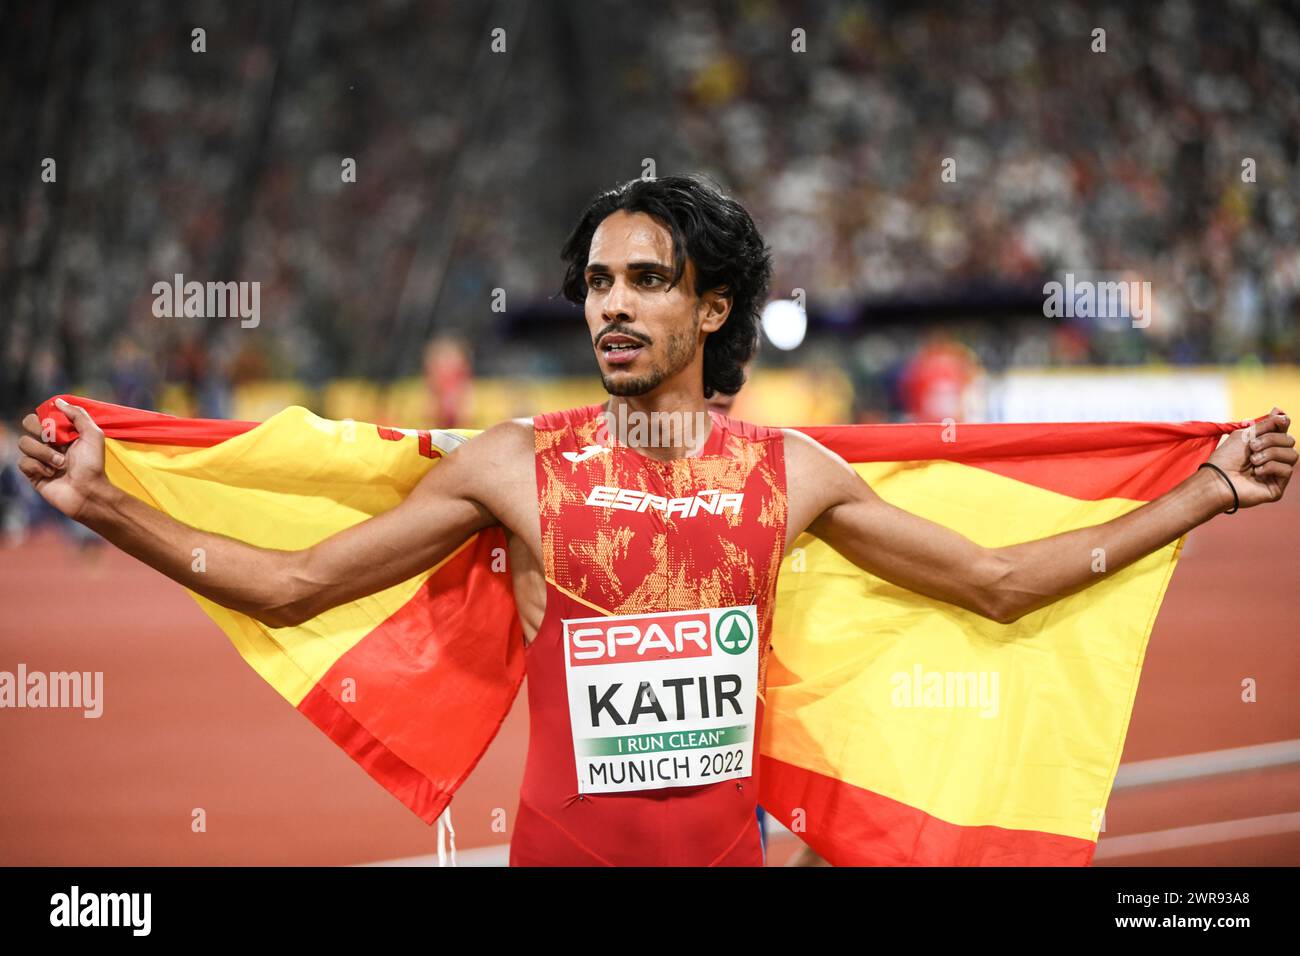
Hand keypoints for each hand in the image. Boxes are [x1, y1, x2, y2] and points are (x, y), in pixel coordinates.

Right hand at [16, 398, 107, 520]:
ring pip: (23, 442)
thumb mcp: (93, 435)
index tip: (58, 424)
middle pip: (27, 423)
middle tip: (55, 440)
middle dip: (39, 430)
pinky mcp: (32, 472)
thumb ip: (78, 415)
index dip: (47, 416)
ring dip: (44, 453)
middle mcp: (49, 442)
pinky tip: (51, 474)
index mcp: (62, 432)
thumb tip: (57, 401)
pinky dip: (38, 467)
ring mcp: (39, 457)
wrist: (88, 492)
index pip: (43, 414)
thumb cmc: (93, 464)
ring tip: (61, 464)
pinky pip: (23, 461)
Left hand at [1205, 407, 1294, 508]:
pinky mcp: (1277, 486)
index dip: (1282, 423)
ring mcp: (1276, 473)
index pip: (1283, 430)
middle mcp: (1273, 458)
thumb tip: (1280, 411)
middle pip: (1290, 440)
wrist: (1218, 478)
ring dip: (1270, 454)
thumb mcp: (1244, 435)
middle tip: (1252, 447)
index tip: (1278, 420)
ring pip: (1292, 454)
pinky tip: (1257, 472)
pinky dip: (1271, 467)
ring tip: (1253, 460)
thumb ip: (1264, 425)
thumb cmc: (1226, 458)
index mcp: (1265, 445)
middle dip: (1271, 440)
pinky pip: (1287, 470)